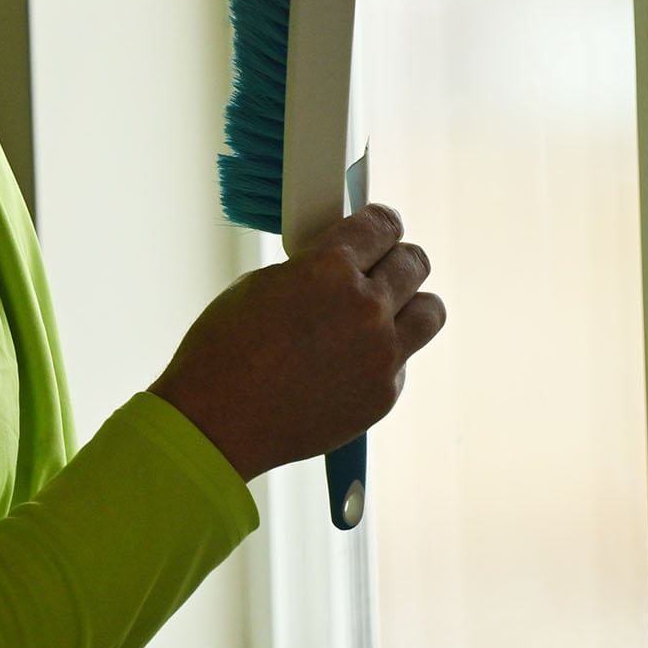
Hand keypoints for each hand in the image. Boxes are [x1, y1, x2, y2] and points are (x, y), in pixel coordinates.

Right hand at [148, 204, 445, 481]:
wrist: (217, 423)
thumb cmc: (225, 351)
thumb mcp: (263, 284)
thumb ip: (315, 268)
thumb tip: (342, 263)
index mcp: (330, 268)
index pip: (383, 224)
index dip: (380, 224)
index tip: (379, 229)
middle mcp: (365, 307)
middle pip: (414, 264)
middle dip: (395, 260)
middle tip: (378, 268)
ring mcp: (381, 354)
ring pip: (430, 311)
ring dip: (409, 305)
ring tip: (384, 312)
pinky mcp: (384, 395)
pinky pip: (404, 361)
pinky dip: (385, 356)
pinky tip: (349, 362)